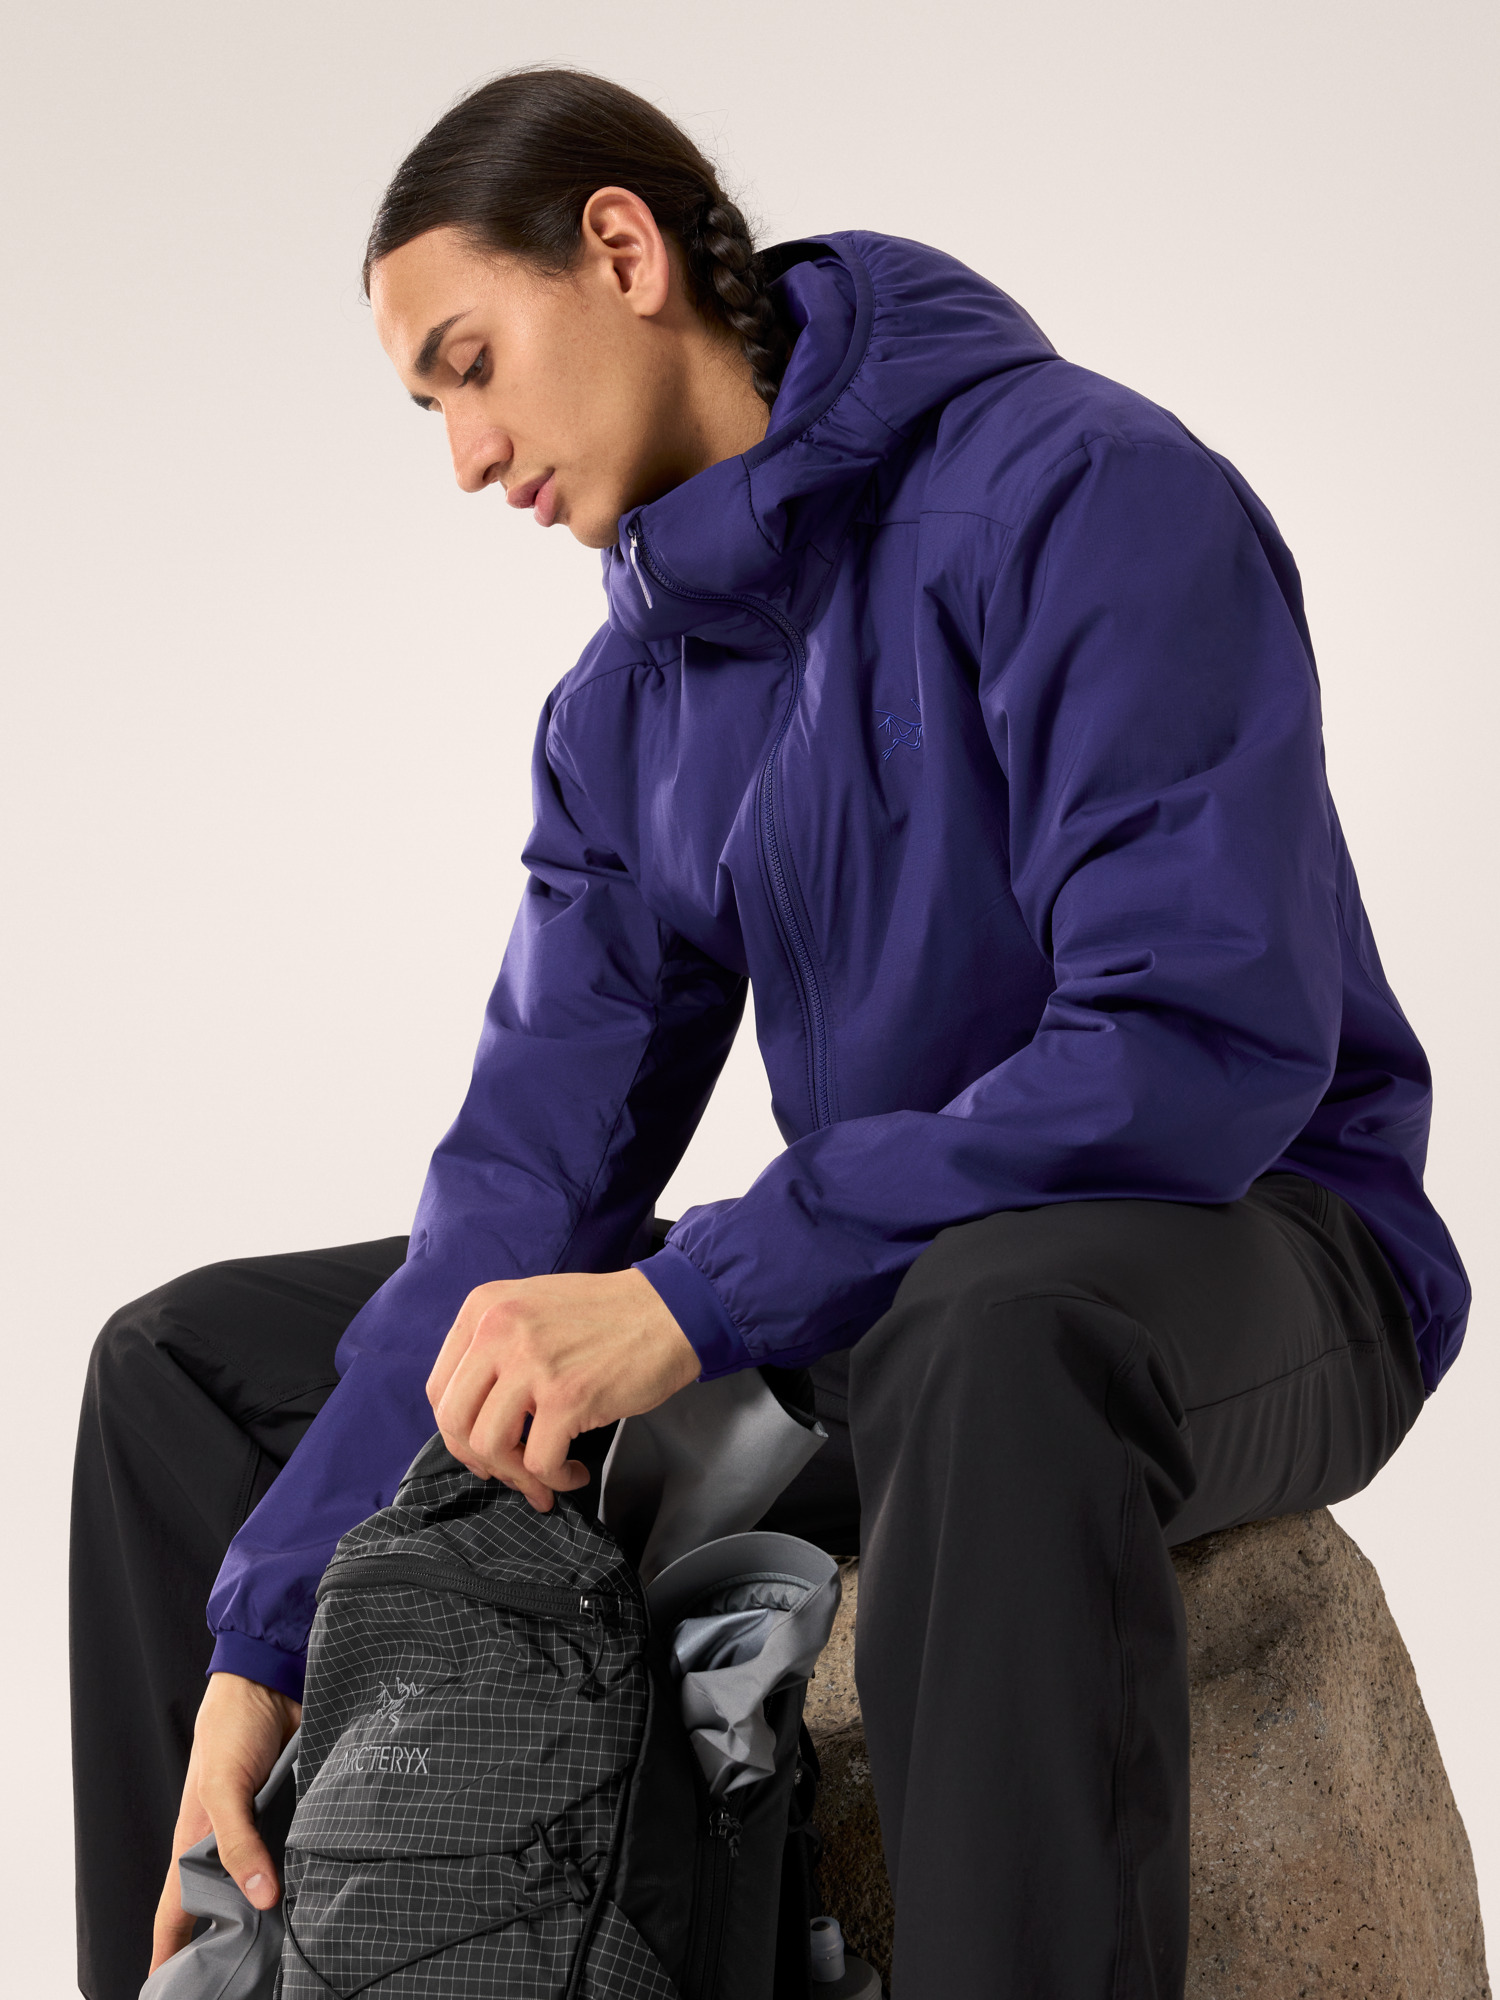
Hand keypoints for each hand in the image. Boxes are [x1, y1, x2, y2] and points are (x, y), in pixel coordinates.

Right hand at [149, 1672, 300, 1971]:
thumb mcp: (224, 1790)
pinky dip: (305, 1879)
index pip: (175, 1914)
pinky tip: (320, 1901)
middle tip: (244, 1983)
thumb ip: (238, 1844)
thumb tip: (259, 1899)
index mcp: (194, 1844)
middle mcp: (226, 1846)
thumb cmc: (232, 1729)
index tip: (170, 1992)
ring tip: (286, 1957)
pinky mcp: (294, 1817)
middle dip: (229, 1947)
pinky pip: (297, 1858)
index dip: (169, 1956)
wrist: (275, 1682)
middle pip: (222, 1911)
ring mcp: (261, 1833)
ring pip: (263, 1889)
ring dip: (274, 1917)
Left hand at [427, 1267, 700, 1509]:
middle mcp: (498, 1330)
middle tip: (510, 1471)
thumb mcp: (531, 1307)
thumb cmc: (607, 1315)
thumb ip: (494, 1346)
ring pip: (489, 1446)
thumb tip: (475, 1413)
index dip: (458, 1430)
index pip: (439, 1388)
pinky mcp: (567, 1396)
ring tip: (545, 1475)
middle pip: (454, 1422)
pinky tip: (574, 1470)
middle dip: (480, 1460)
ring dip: (517, 1475)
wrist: (668, 1310)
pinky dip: (554, 1478)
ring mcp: (531, 1363)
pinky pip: (539, 1461)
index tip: (484, 1447)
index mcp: (483, 1308)